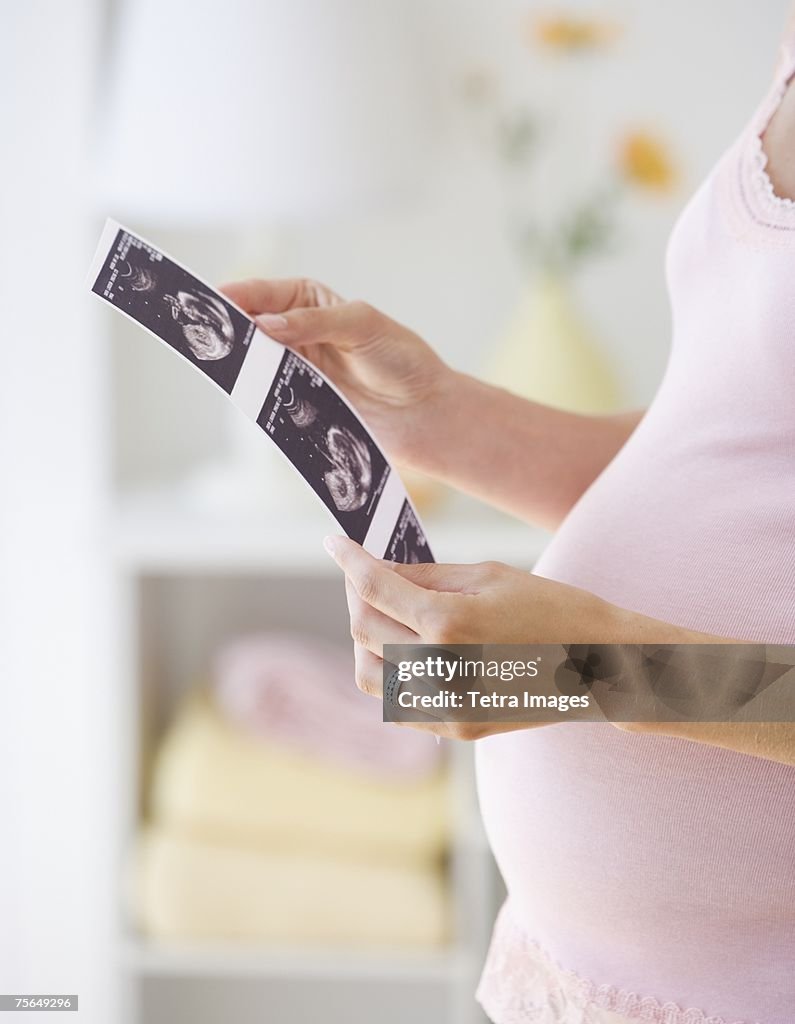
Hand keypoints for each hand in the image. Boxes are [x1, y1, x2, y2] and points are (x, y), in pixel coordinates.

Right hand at [220, 277, 452, 468]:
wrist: (423, 412)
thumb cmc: (402, 359)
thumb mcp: (361, 325)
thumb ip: (312, 323)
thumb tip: (266, 324)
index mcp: (308, 300)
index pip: (259, 293)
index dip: (230, 295)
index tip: (206, 301)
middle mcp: (296, 331)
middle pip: (248, 328)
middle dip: (226, 330)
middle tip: (202, 336)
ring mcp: (296, 368)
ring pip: (253, 364)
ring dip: (238, 366)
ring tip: (218, 365)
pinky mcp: (300, 402)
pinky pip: (268, 395)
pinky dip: (256, 395)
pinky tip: (245, 394)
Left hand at [323, 534, 617, 739]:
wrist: (603, 667)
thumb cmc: (553, 609)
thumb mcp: (489, 575)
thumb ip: (426, 574)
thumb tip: (379, 567)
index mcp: (448, 623)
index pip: (374, 587)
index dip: (348, 559)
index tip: (333, 542)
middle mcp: (438, 669)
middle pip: (363, 627)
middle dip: (357, 592)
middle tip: (365, 573)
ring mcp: (444, 706)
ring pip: (368, 673)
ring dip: (366, 638)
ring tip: (386, 613)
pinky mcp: (455, 728)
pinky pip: (397, 703)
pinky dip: (391, 672)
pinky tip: (408, 649)